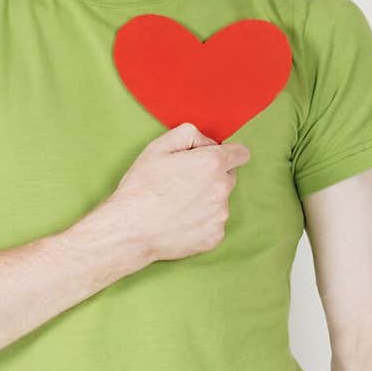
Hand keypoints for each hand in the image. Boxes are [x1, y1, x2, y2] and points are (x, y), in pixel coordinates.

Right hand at [107, 121, 251, 263]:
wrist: (130, 230)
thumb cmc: (142, 188)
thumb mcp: (158, 146)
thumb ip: (189, 134)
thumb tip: (207, 143)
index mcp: (212, 163)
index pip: (241, 153)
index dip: (228, 153)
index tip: (214, 159)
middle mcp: (222, 189)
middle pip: (229, 177)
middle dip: (213, 176)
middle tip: (184, 183)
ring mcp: (220, 215)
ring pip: (221, 201)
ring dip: (206, 200)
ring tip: (177, 204)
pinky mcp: (215, 236)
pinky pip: (214, 224)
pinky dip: (201, 222)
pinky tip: (180, 221)